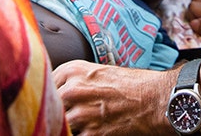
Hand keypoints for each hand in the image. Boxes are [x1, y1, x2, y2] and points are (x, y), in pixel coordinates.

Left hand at [54, 60, 173, 135]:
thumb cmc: (132, 85)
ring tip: (84, 121)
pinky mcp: (91, 134)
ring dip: (67, 126)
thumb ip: (75, 81)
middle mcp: (73, 90)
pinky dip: (80, 134)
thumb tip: (59, 93)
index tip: (54, 100)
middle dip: (56, 112)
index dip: (50, 95)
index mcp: (74, 70)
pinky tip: (92, 130)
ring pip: (58, 124)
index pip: (44, 84)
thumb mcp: (99, 73)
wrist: (156, 100)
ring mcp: (80, 114)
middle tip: (68, 114)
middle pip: (49, 106)